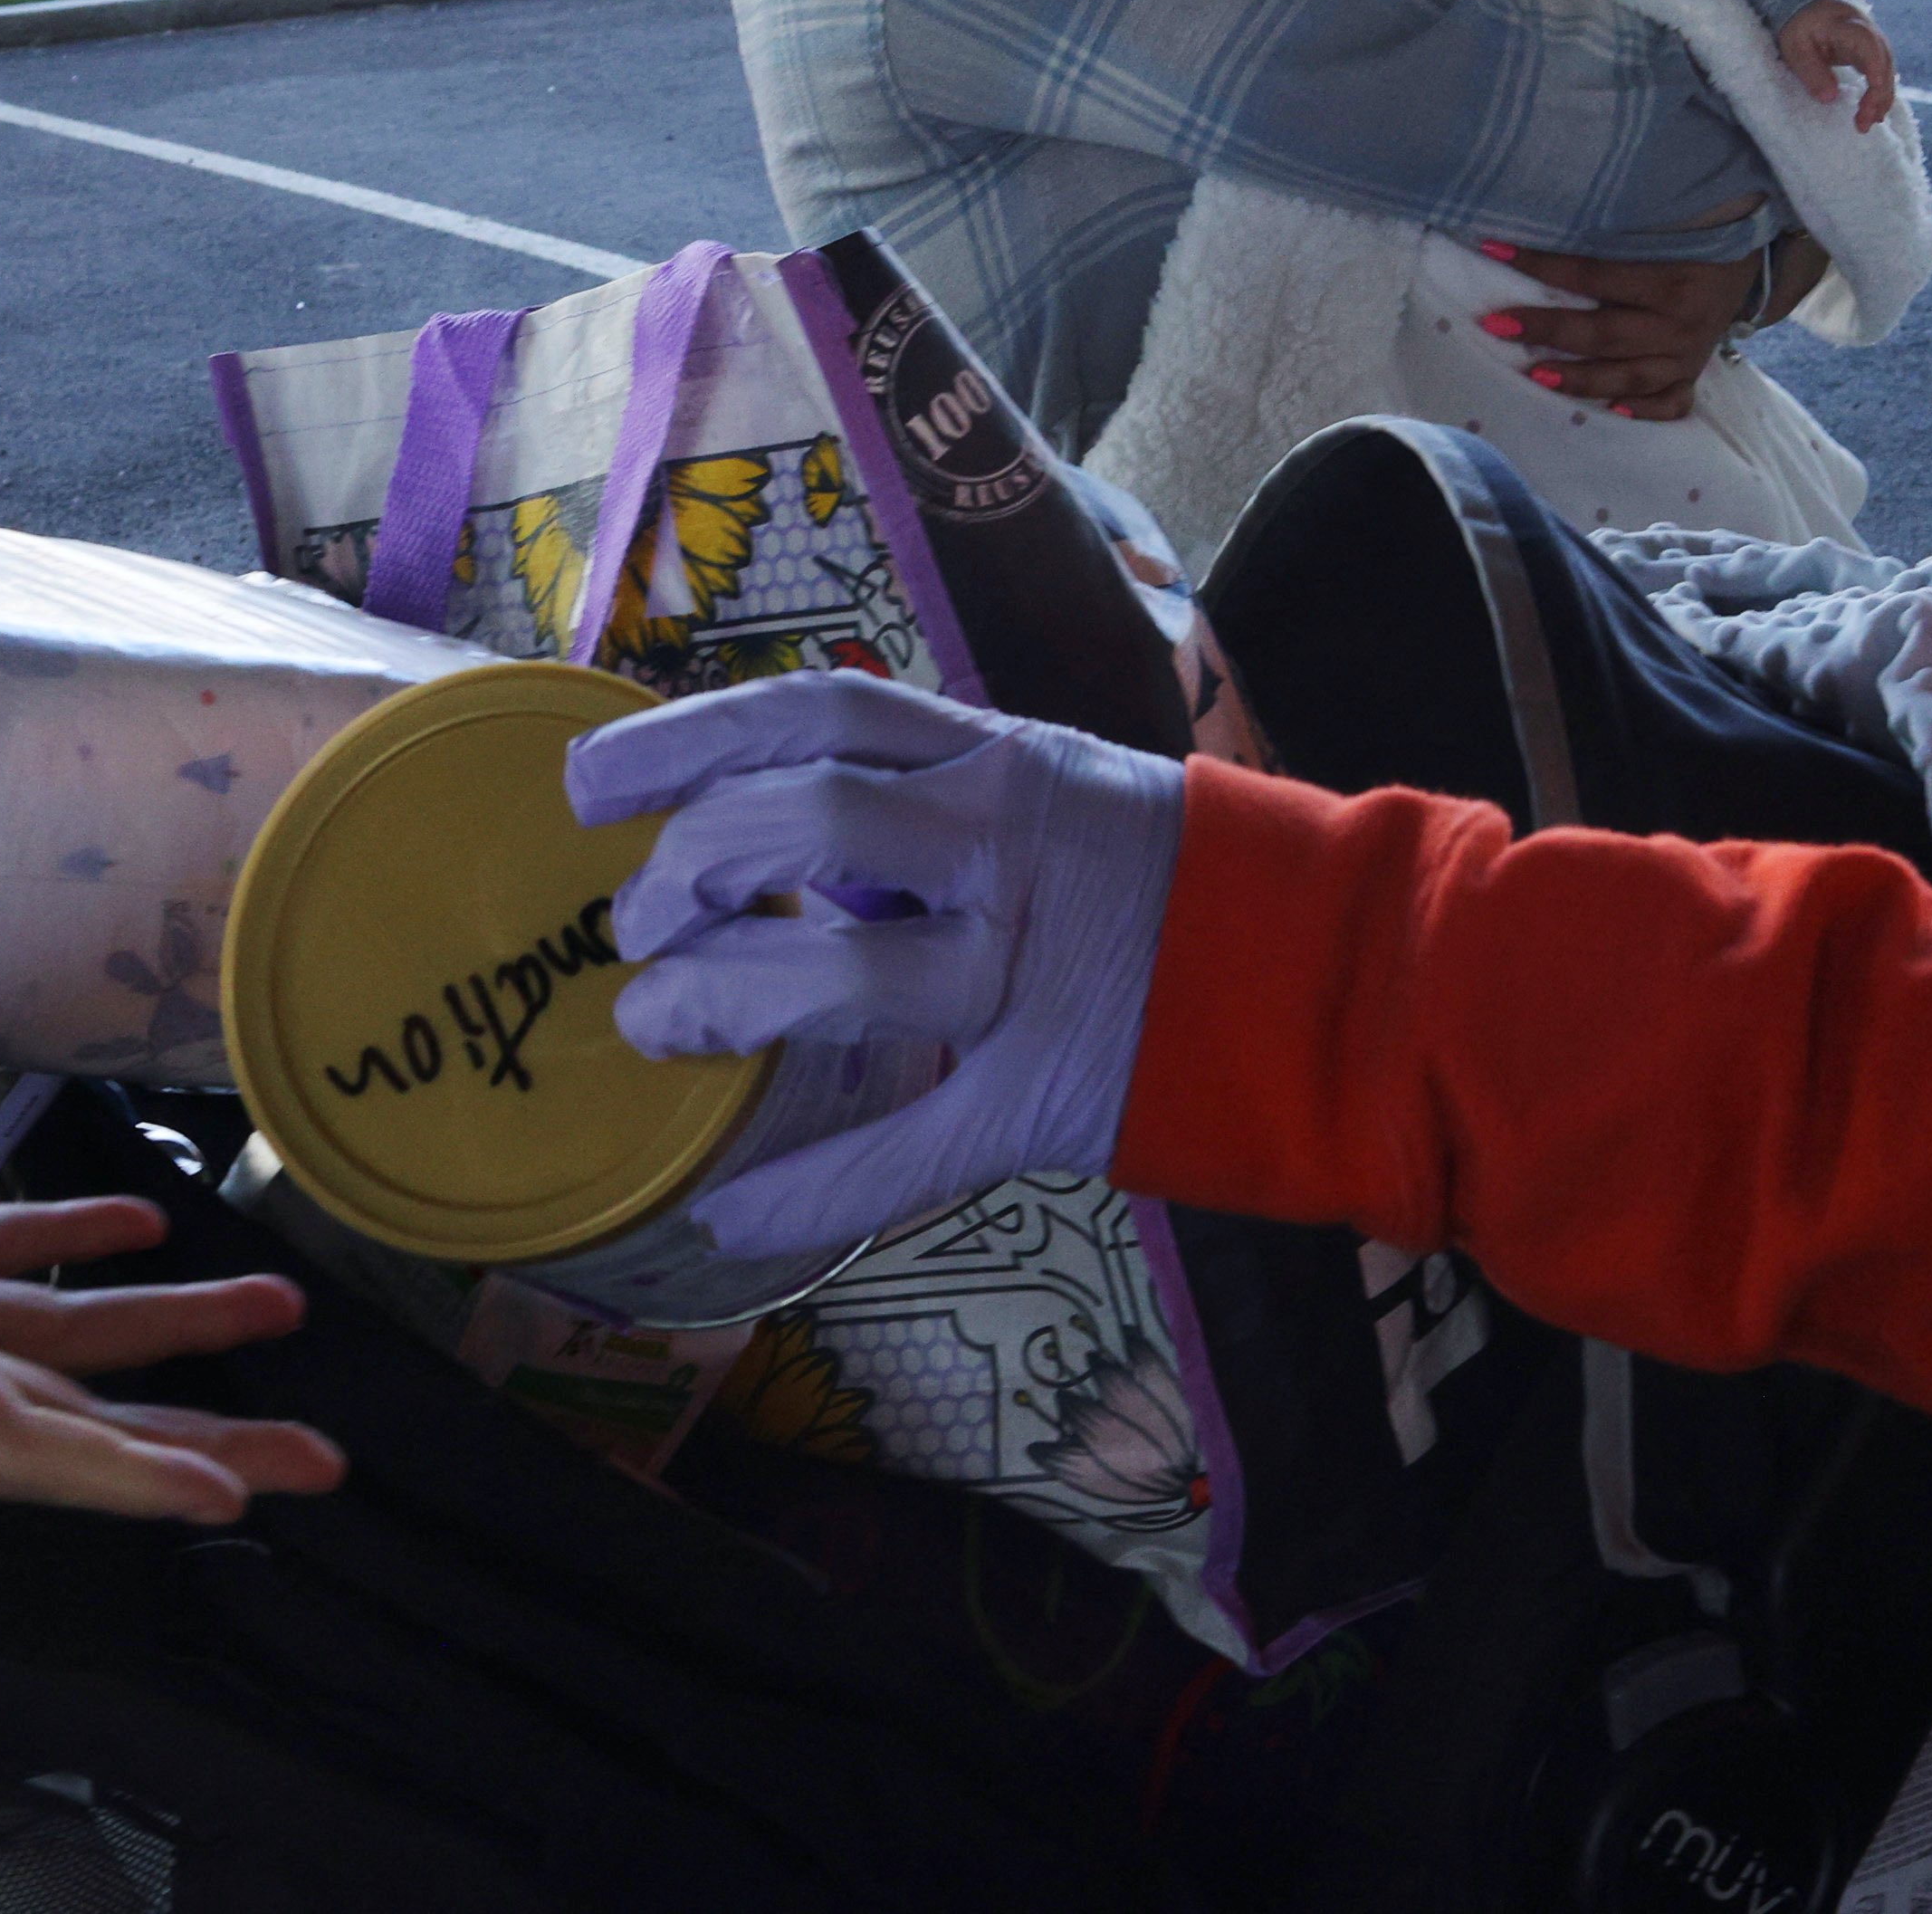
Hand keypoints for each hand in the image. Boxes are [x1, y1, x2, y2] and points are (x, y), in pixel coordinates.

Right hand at [0, 1035, 344, 1524]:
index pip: (10, 1439)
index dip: (119, 1479)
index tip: (226, 1507)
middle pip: (63, 1423)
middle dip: (192, 1442)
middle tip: (323, 1463)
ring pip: (43, 1349)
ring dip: (160, 1343)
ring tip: (284, 1322)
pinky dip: (66, 1258)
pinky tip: (136, 1230)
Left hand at [571, 674, 1184, 1257]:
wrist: (1342, 969)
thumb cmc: (1177, 882)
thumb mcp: (1058, 793)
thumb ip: (932, 801)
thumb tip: (772, 819)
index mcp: (999, 759)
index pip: (816, 712)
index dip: (686, 739)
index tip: (589, 782)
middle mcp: (1009, 842)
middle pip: (811, 817)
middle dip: (692, 867)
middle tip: (634, 927)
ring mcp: (1036, 970)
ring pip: (850, 969)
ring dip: (726, 998)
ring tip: (659, 1024)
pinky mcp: (1059, 1091)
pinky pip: (915, 1146)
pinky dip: (812, 1190)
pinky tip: (729, 1219)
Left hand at [1469, 234, 1818, 418]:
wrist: (1748, 259)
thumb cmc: (1690, 236)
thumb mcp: (1661, 227)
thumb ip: (1611, 234)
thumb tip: (1538, 221)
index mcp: (1671, 278)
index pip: (1594, 274)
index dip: (1542, 265)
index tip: (1493, 250)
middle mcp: (1681, 323)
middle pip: (1605, 333)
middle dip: (1548, 329)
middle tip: (1497, 323)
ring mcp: (1689, 354)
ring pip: (1630, 376)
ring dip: (1580, 378)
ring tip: (1536, 374)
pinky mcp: (1694, 374)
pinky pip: (1671, 402)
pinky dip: (1643, 411)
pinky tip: (1611, 414)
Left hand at [1775, 0, 1897, 132]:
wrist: (1810, 3)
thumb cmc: (1800, 24)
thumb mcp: (1795, 46)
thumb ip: (1811, 70)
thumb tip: (1830, 98)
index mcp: (1846, 25)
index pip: (1869, 46)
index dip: (1875, 70)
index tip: (1872, 96)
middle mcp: (1867, 30)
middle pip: (1883, 61)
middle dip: (1879, 94)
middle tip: (1864, 123)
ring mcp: (1872, 40)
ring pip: (1886, 69)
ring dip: (1881, 97)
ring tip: (1867, 123)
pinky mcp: (1870, 50)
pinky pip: (1881, 71)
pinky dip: (1879, 92)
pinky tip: (1873, 111)